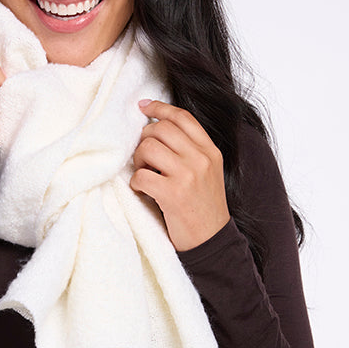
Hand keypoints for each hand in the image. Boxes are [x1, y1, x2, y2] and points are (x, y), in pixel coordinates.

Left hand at [130, 100, 229, 250]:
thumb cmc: (204, 207)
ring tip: (144, 175)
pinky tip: (144, 192)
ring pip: (148, 148)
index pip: (183, 118)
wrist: (212, 241)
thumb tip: (157, 130)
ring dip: (138, 161)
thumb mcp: (208, 172)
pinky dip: (136, 184)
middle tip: (143, 158)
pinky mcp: (172, 194)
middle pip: (161, 129)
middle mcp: (201, 159)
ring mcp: (187, 176)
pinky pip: (140, 176)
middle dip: (144, 140)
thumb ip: (191, 151)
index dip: (160, 108)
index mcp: (210, 151)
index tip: (144, 107)